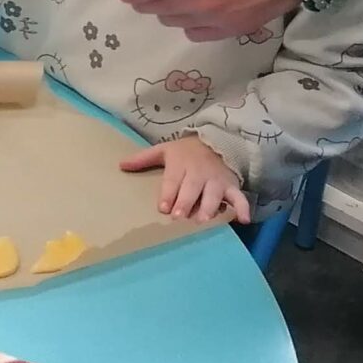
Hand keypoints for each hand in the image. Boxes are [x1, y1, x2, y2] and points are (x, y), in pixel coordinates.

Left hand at [120, 133, 251, 224]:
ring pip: (213, 194)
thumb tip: (120, 165)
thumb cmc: (185, 152)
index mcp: (180, 164)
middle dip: (186, 202)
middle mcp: (199, 173)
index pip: (173, 180)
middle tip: (180, 217)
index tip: (163, 208)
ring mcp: (216, 180)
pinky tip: (242, 220)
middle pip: (192, 188)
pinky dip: (243, 208)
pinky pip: (239, 197)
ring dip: (209, 207)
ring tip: (203, 220)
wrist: (216, 141)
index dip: (168, 194)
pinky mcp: (231, 186)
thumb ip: (143, 159)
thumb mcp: (164, 150)